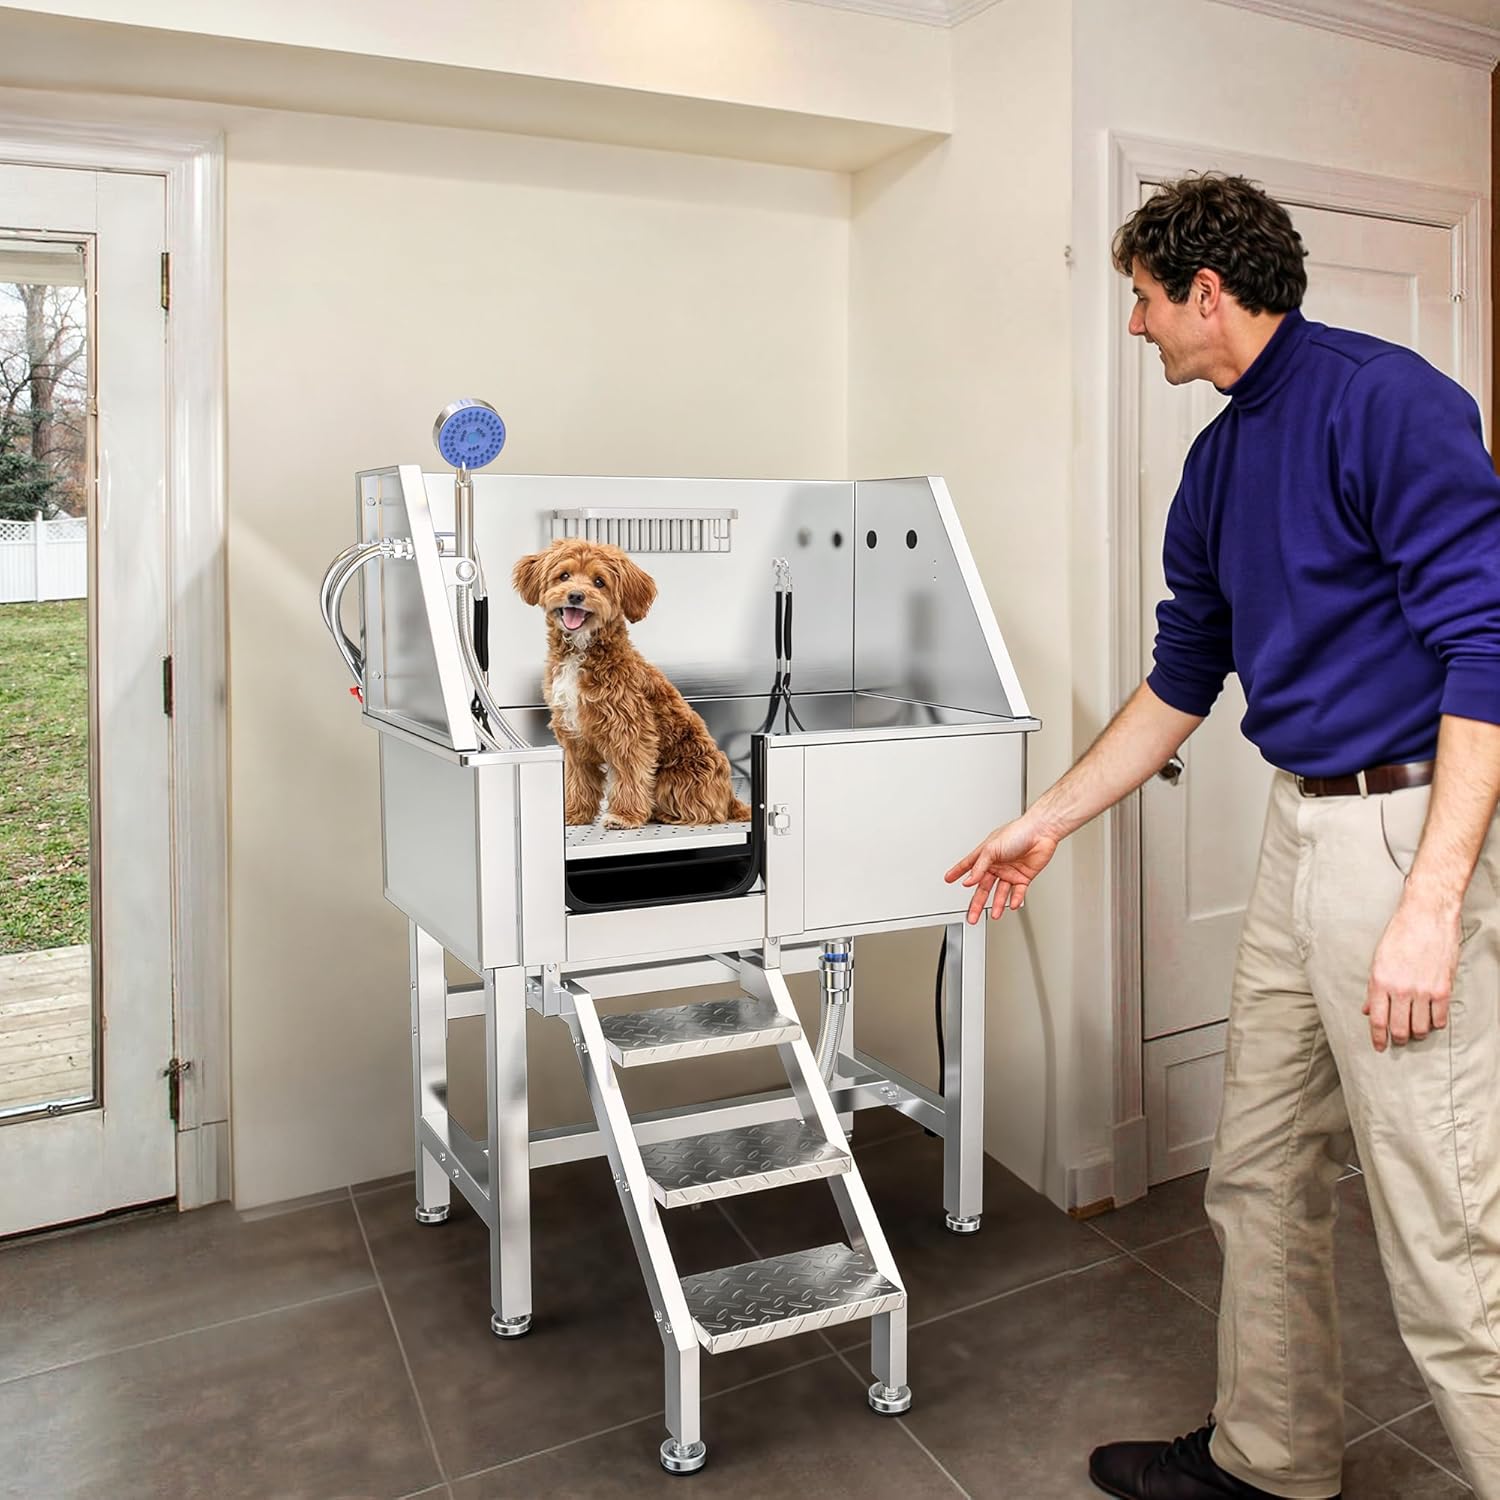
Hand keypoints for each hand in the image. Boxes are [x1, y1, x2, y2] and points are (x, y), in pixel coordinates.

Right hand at [945, 818, 1057, 924]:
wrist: (1041, 832)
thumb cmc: (1018, 832)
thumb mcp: (992, 849)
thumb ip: (979, 867)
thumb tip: (969, 881)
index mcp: (986, 855)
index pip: (968, 866)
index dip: (957, 873)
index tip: (948, 879)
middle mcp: (997, 865)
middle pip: (984, 887)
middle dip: (977, 903)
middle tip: (972, 916)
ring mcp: (1010, 872)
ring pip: (1001, 893)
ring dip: (997, 904)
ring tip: (995, 915)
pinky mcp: (1024, 877)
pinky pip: (1018, 892)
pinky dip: (1015, 900)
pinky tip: (1012, 905)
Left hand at [1363, 892, 1461, 1050]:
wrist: (1426, 916)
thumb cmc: (1400, 934)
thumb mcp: (1378, 959)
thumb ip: (1374, 988)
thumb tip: (1368, 1009)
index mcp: (1380, 981)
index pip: (1377, 1020)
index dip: (1378, 1038)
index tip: (1379, 1046)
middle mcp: (1400, 989)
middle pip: (1399, 1028)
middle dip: (1398, 1038)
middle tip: (1399, 1039)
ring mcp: (1423, 990)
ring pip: (1421, 1027)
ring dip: (1417, 1033)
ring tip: (1415, 1030)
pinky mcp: (1443, 988)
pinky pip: (1440, 1018)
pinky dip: (1435, 1024)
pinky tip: (1432, 1021)